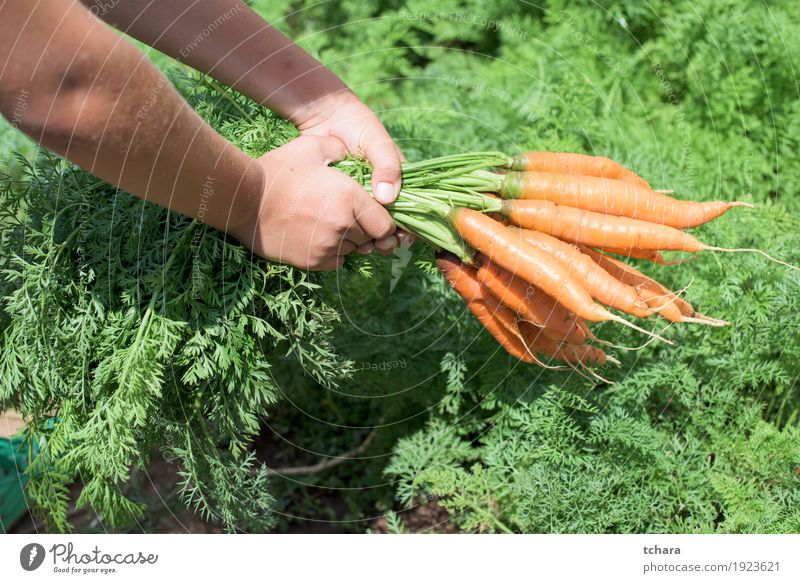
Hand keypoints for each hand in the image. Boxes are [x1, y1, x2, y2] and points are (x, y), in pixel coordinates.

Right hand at [230, 135, 395, 270]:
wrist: (244, 200)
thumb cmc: (279, 170)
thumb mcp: (311, 145)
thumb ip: (338, 148)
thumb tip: (351, 151)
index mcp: (350, 198)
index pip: (386, 225)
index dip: (384, 221)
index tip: (375, 214)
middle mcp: (343, 226)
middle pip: (371, 239)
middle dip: (366, 229)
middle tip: (348, 215)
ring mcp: (327, 247)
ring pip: (354, 250)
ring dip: (349, 241)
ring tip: (330, 223)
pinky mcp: (312, 261)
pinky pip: (336, 262)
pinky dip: (334, 252)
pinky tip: (319, 235)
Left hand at [295, 91, 407, 253]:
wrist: (323, 116)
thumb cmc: (356, 124)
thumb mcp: (376, 141)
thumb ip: (387, 166)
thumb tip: (388, 199)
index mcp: (397, 178)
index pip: (413, 208)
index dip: (411, 226)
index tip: (402, 238)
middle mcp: (382, 190)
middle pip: (392, 223)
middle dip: (389, 239)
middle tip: (380, 246)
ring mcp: (362, 196)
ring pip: (371, 226)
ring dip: (371, 240)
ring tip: (365, 247)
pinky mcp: (343, 199)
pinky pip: (351, 220)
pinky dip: (352, 233)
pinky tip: (348, 241)